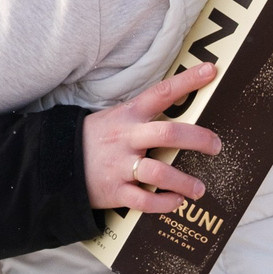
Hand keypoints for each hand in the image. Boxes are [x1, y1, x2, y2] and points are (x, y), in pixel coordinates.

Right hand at [83, 64, 222, 212]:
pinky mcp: (115, 191)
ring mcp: (120, 166)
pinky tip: (176, 201)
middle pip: (168, 133)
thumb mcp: (115, 118)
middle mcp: (126, 138)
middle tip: (216, 146)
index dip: (187, 81)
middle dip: (198, 139)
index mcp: (128, 115)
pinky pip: (144, 200)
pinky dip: (164, 203)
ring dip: (185, 181)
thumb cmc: (95, 139)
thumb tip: (181, 110)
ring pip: (159, 172)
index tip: (211, 71)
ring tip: (199, 189)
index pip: (161, 93)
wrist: (56, 163)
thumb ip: (144, 116)